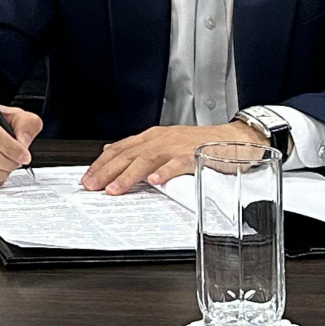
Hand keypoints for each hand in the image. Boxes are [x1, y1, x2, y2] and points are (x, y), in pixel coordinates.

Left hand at [81, 122, 268, 193]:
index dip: (102, 163)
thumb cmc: (203, 143)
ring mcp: (178, 146)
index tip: (87, 178)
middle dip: (107, 170)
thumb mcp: (168, 144)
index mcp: (154, 137)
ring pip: (148, 159)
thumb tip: (113, 152)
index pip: (121, 149)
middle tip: (91, 186)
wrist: (237, 138)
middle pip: (129, 154)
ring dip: (129, 174)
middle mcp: (162, 139)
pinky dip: (165, 172)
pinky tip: (154, 182)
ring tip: (115, 189)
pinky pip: (178, 163)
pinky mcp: (196, 154)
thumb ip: (143, 149)